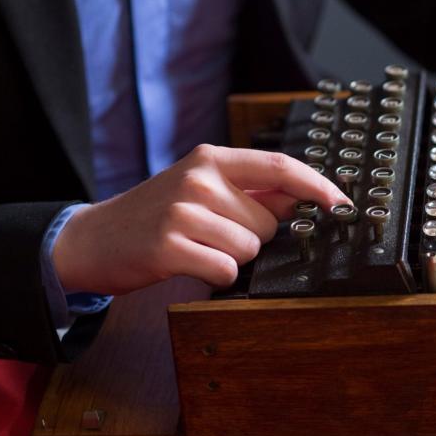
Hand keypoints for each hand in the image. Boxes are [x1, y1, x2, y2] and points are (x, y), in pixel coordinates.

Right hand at [53, 144, 349, 294]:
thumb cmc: (156, 215)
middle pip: (268, 222)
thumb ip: (252, 192)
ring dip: (232, 258)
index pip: (281, 167)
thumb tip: (306, 199)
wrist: (92, 239)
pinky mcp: (169, 246)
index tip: (343, 204)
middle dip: (253, 237)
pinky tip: (190, 264)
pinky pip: (227, 270)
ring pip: (250, 249)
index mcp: (212, 159)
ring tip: (197, 247)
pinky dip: (215, 276)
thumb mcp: (200, 189)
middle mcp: (199, 179)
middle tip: (212, 234)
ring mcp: (183, 212)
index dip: (318, 187)